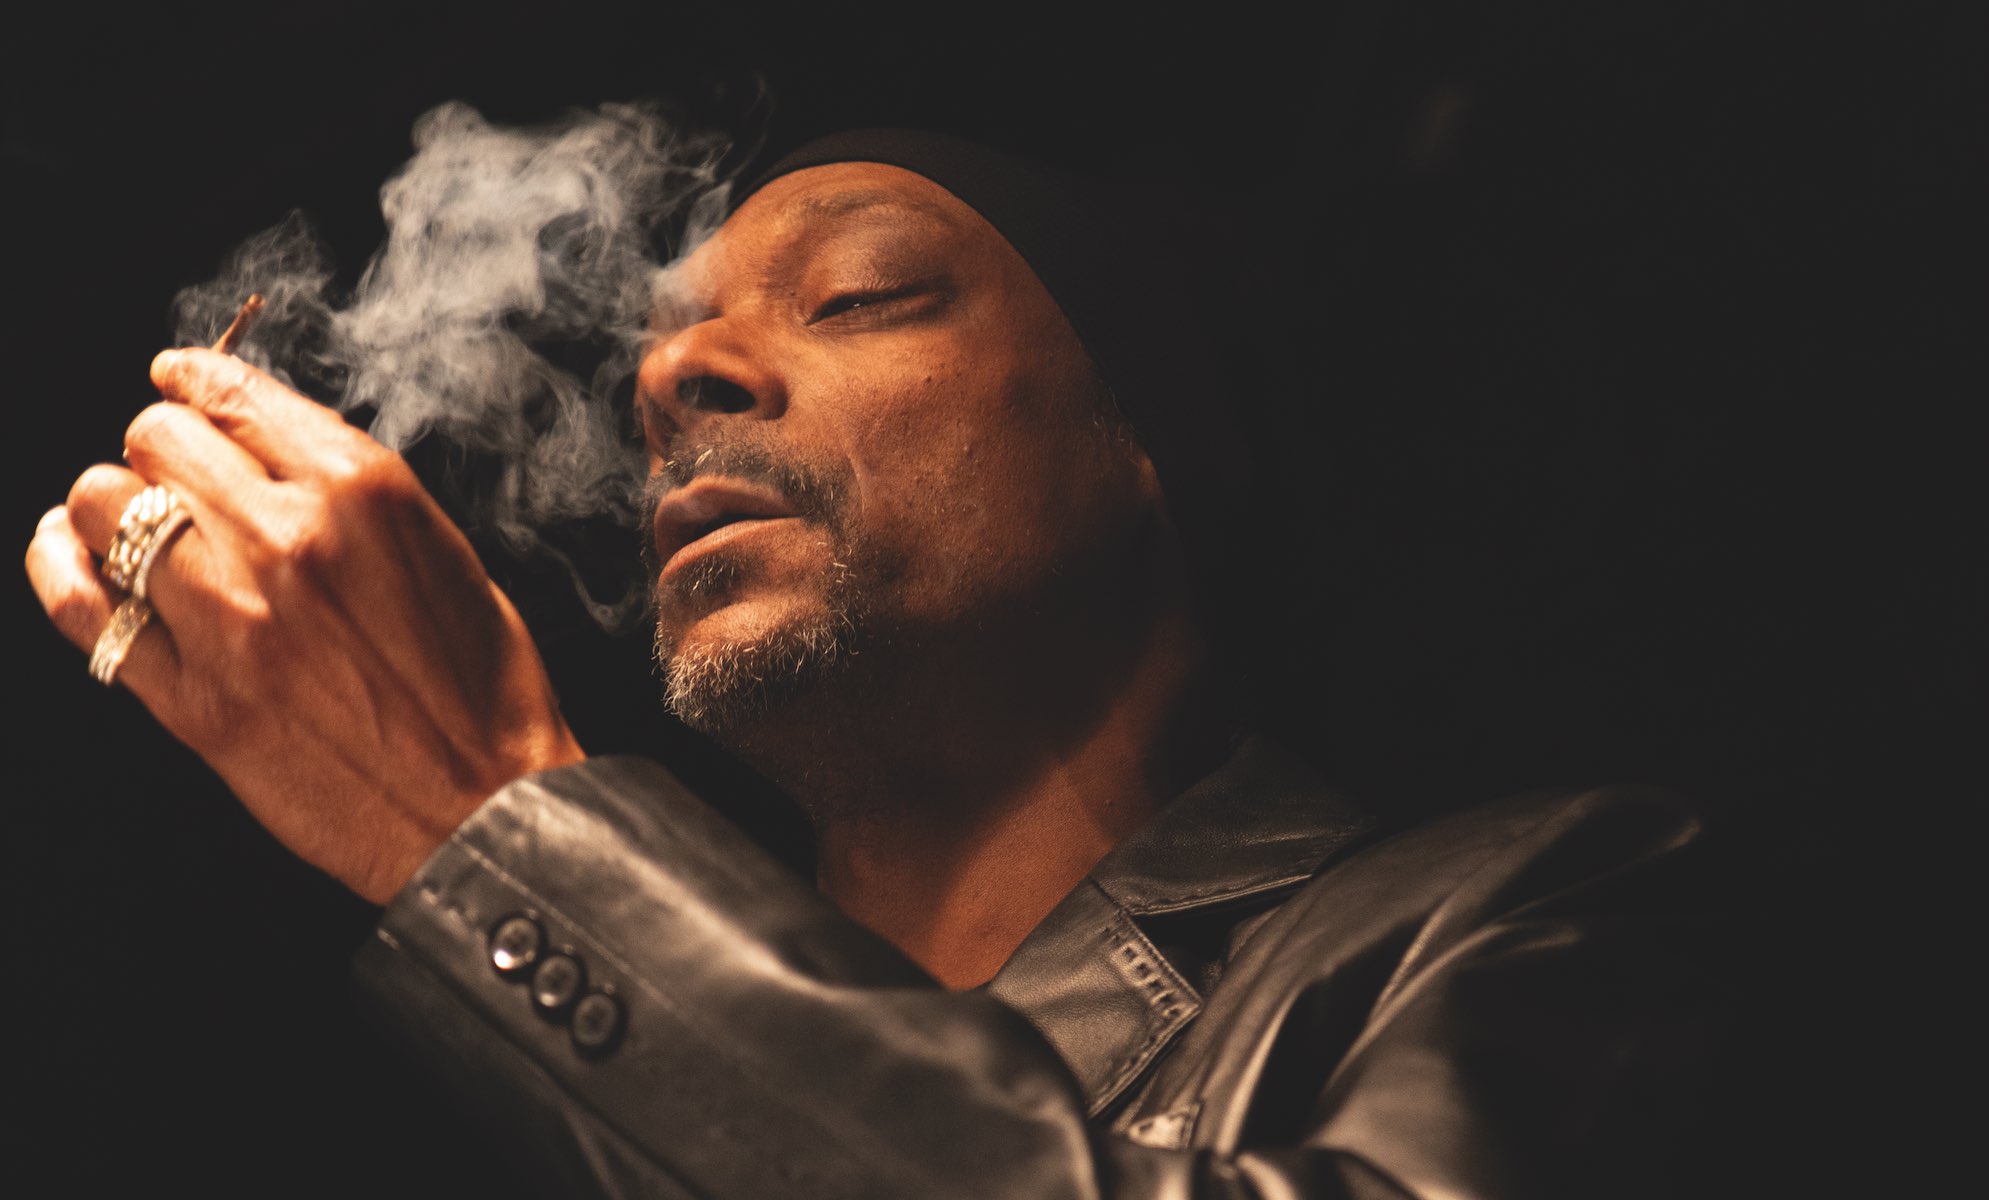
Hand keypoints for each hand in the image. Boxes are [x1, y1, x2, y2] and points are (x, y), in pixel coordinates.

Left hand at [26, 348, 584, 902]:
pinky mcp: (191, 697)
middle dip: (163, 448)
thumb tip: (269, 446)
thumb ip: (355, 493)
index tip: (177, 380)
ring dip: (115, 508)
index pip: (233, 392)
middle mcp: (286, 538)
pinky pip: (81, 608)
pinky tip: (66, 554)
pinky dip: (58, 568)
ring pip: (103, 505)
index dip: (194, 379)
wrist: (483, 810)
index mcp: (362, 491)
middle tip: (181, 478)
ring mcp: (229, 618)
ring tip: (140, 531)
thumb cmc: (483, 689)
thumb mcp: (445, 553)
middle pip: (156, 438)